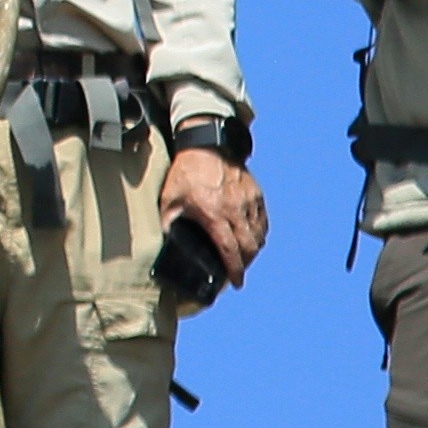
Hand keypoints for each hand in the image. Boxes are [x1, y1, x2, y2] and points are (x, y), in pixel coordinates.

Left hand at [159, 147, 270, 286]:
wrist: (206, 145)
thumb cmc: (185, 173)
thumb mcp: (170, 199)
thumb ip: (168, 223)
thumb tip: (165, 244)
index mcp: (214, 213)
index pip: (229, 250)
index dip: (234, 270)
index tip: (236, 283)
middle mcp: (236, 209)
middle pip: (249, 247)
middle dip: (245, 264)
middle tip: (237, 273)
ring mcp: (249, 201)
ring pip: (259, 235)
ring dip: (253, 251)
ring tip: (242, 258)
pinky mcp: (256, 194)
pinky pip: (262, 221)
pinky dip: (259, 234)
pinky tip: (251, 239)